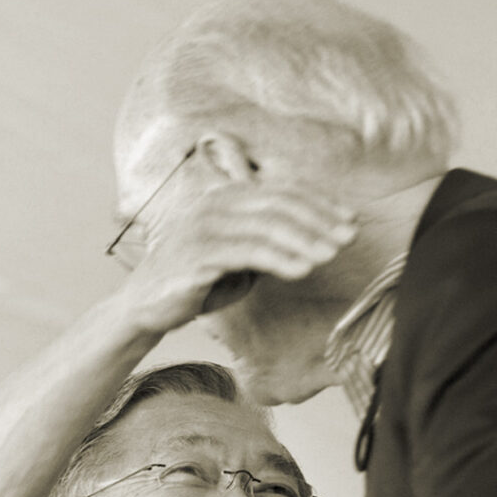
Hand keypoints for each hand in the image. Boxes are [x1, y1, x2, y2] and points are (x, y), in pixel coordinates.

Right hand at [118, 180, 356, 333]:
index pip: (282, 192)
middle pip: (279, 204)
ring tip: (332, 255)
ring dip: (305, 240)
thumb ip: (269, 242)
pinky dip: (280, 260)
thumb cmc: (199, 280)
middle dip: (320, 220)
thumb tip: (317, 239)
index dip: (320, 203)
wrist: (147, 305)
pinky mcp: (198, 254)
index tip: (349, 219)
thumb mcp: (240, 256)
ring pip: (267, 226)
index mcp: (226, 197)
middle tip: (349, 236)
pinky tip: (303, 270)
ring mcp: (204, 226)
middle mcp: (214, 204)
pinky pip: (248, 252)